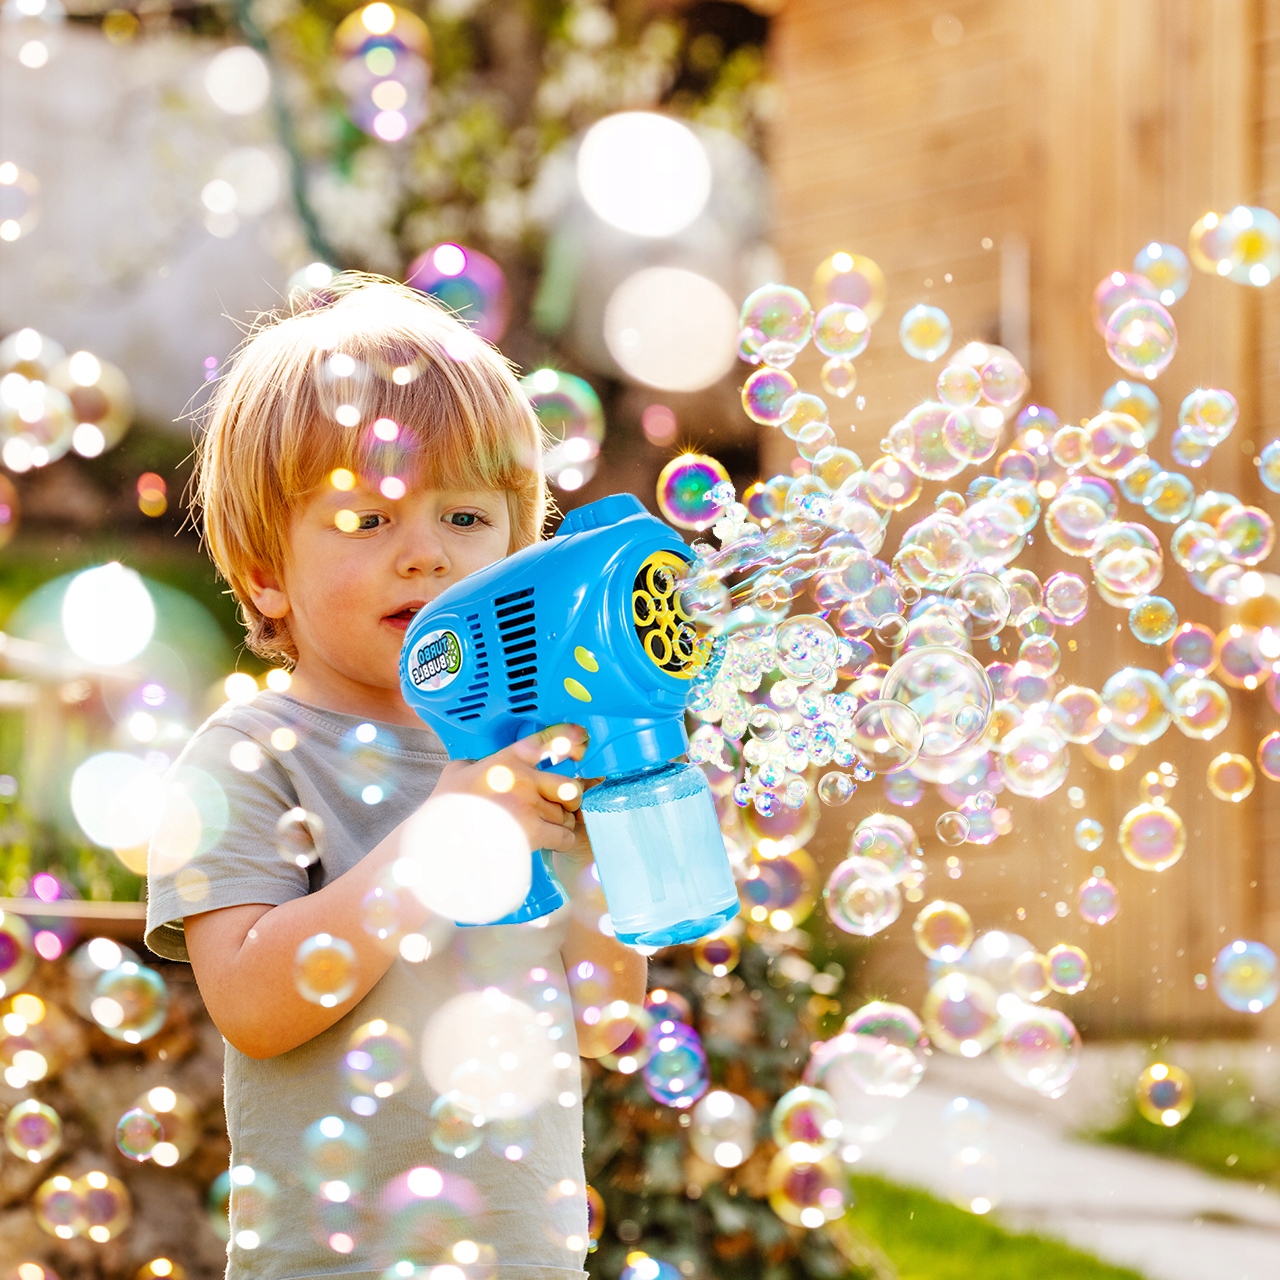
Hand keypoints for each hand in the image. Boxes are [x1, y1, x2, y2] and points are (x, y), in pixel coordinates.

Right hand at [433, 723, 586, 852]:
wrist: (442, 837)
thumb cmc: (446, 806)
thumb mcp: (456, 773)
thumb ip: (472, 764)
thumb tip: (474, 765)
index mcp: (508, 760)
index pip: (547, 741)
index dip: (569, 737)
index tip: (582, 739)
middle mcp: (525, 779)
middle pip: (570, 786)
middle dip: (570, 798)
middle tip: (561, 806)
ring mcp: (530, 805)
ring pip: (566, 814)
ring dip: (562, 822)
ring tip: (549, 828)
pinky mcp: (533, 832)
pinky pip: (564, 836)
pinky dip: (562, 841)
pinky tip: (551, 843)